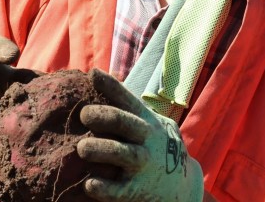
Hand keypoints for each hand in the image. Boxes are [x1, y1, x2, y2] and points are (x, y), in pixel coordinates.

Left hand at [77, 69, 203, 201]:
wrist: (183, 188)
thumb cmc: (157, 148)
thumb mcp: (153, 124)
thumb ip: (132, 109)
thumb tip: (99, 79)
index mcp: (147, 121)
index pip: (128, 100)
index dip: (111, 86)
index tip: (92, 74)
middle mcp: (147, 140)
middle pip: (124, 122)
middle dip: (103, 116)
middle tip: (83, 114)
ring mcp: (144, 165)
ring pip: (123, 153)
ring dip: (101, 149)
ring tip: (82, 148)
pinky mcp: (138, 191)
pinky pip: (120, 190)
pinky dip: (104, 188)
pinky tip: (89, 183)